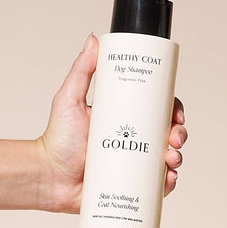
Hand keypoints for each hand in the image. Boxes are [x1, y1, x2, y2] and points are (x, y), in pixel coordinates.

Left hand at [39, 34, 186, 213]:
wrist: (48, 177)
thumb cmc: (57, 139)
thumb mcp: (69, 99)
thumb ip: (82, 70)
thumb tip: (94, 39)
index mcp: (124, 118)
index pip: (156, 110)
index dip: (172, 110)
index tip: (175, 113)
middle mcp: (132, 141)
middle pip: (167, 134)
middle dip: (178, 135)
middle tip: (174, 138)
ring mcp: (133, 165)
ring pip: (167, 160)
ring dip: (177, 158)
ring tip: (170, 160)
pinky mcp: (131, 188)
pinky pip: (158, 186)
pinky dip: (168, 183)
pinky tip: (168, 179)